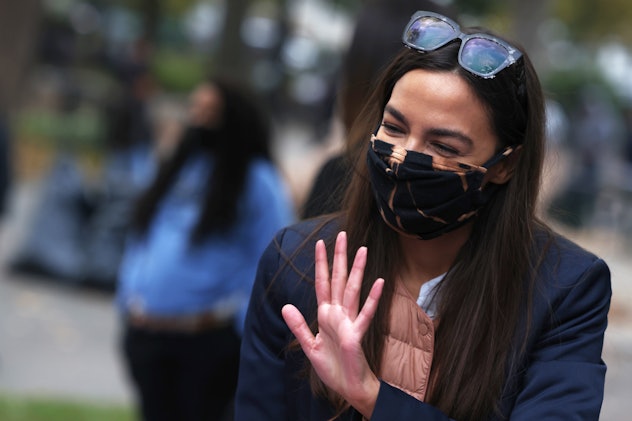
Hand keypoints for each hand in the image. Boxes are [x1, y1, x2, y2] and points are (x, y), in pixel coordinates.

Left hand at [282, 231, 383, 417]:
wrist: (347, 387)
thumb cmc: (332, 367)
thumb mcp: (308, 346)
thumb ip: (298, 326)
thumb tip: (285, 306)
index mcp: (326, 314)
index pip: (322, 283)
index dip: (321, 264)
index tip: (320, 243)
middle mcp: (338, 313)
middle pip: (338, 280)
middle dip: (339, 258)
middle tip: (342, 235)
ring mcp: (349, 322)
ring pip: (353, 290)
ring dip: (357, 270)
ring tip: (362, 250)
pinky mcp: (357, 334)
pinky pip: (365, 313)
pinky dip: (372, 298)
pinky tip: (380, 282)